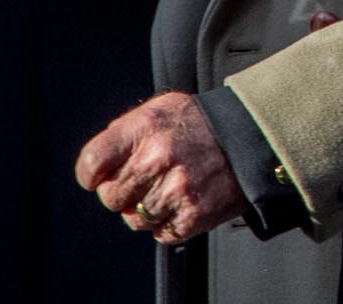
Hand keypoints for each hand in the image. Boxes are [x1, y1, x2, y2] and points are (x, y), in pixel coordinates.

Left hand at [74, 92, 245, 244]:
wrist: (251, 134)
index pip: (91, 163)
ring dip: (146, 209)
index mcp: (144, 128)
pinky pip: (160, 233)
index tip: (100, 176)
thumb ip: (124, 131)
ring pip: (134, 219)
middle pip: (109, 196)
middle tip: (145, 179)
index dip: (92, 174)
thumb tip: (97, 166)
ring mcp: (175, 190)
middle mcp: (156, 159)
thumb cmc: (199, 122)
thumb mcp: (160, 109)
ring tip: (169, 188)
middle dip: (122, 191)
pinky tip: (183, 201)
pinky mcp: (192, 215)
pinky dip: (168, 222)